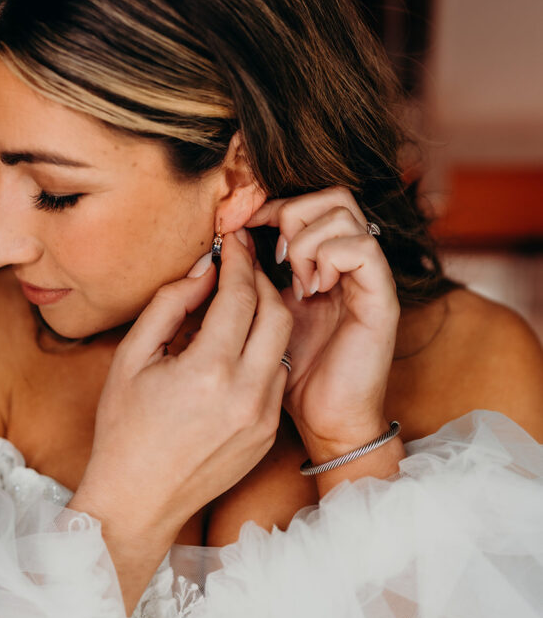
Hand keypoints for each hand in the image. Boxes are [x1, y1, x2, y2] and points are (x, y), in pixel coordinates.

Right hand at [71, 232, 291, 611]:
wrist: (137, 503)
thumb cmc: (124, 429)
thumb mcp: (133, 357)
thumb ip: (171, 304)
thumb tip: (204, 268)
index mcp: (209, 372)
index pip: (241, 295)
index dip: (238, 259)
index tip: (232, 238)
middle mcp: (247, 394)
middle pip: (277, 312)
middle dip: (260, 279)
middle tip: (240, 262)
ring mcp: (263, 417)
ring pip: (283, 343)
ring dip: (267, 313)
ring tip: (239, 299)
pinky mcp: (269, 433)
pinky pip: (278, 374)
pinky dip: (264, 349)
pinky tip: (238, 342)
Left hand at [246, 188, 400, 460]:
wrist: (327, 422)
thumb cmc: (295, 373)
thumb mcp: (266, 313)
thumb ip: (257, 276)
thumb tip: (235, 239)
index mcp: (327, 262)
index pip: (313, 201)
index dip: (275, 204)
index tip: (243, 225)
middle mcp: (353, 262)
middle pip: (334, 195)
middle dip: (292, 214)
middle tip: (273, 254)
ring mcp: (370, 278)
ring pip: (344, 213)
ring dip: (307, 240)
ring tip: (294, 279)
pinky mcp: (381, 299)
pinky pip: (361, 248)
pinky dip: (329, 257)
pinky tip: (312, 289)